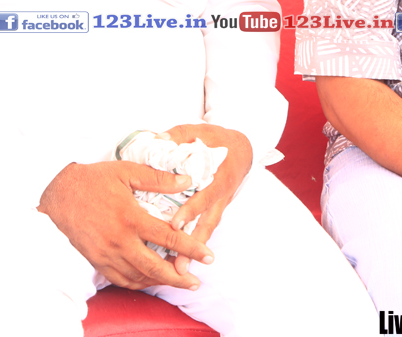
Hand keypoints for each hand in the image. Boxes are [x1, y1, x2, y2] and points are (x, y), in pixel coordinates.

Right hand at [39, 160, 213, 290]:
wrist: (58, 193)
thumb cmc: (94, 179)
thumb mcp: (126, 171)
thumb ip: (158, 178)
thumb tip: (187, 180)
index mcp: (130, 217)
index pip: (168, 237)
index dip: (191, 247)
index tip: (208, 256)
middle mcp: (120, 240)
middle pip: (155, 267)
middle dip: (179, 277)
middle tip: (196, 282)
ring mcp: (107, 253)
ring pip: (139, 276)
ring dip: (160, 282)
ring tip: (178, 282)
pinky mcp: (97, 260)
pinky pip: (121, 279)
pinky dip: (138, 282)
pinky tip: (150, 279)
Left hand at [161, 124, 252, 275]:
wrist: (243, 147)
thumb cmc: (217, 138)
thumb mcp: (198, 131)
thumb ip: (178, 135)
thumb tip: (159, 140)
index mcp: (217, 177)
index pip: (203, 197)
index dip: (190, 211)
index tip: (175, 225)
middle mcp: (220, 196)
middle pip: (207, 223)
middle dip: (193, 245)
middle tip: (179, 263)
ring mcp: (219, 205)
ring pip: (207, 230)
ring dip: (195, 250)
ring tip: (180, 270)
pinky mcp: (215, 209)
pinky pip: (206, 227)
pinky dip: (196, 242)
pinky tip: (182, 256)